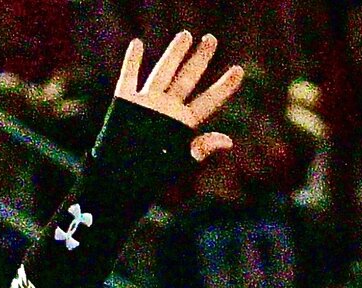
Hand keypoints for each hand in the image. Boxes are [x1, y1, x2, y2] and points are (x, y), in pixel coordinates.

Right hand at [115, 31, 243, 162]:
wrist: (121, 178)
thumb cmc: (152, 175)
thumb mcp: (181, 161)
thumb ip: (202, 147)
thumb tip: (228, 140)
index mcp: (184, 123)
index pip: (210, 100)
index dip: (225, 87)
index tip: (239, 70)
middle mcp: (168, 109)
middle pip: (188, 78)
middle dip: (201, 59)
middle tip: (212, 39)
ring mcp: (148, 104)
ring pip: (164, 71)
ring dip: (174, 53)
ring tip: (186, 35)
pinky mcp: (126, 103)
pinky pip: (129, 77)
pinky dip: (132, 61)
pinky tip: (138, 44)